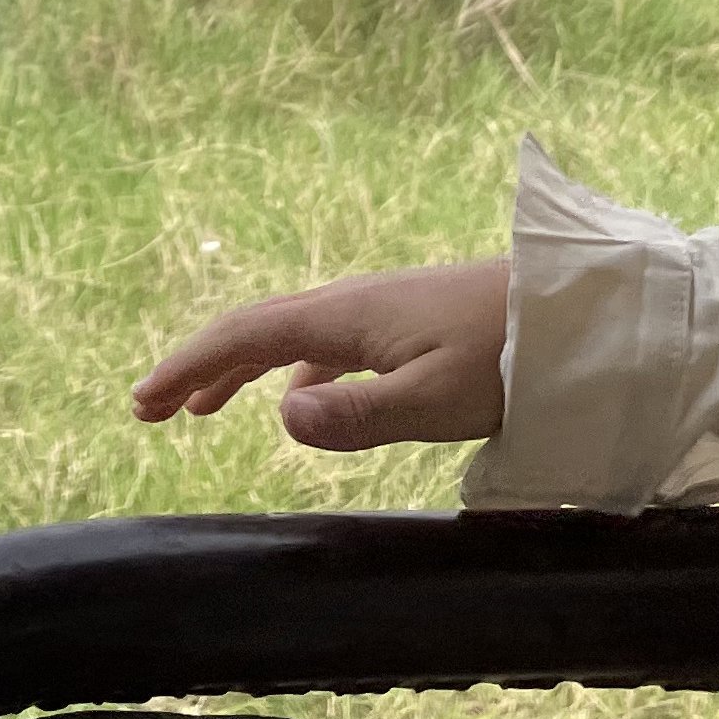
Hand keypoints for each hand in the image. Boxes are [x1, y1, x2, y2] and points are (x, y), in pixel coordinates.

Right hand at [128, 259, 508, 452]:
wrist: (576, 315)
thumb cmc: (510, 360)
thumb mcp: (435, 400)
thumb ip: (357, 413)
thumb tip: (277, 414)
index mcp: (347, 317)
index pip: (245, 336)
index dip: (188, 367)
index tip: (142, 402)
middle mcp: (352, 304)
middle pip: (256, 330)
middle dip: (199, 366)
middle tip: (151, 409)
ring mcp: (379, 310)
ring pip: (289, 336)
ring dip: (241, 368)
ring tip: (206, 408)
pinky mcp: (406, 322)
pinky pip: (325, 343)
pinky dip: (290, 369)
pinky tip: (300, 398)